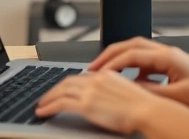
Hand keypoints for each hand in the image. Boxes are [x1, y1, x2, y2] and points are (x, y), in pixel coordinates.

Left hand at [34, 70, 163, 134]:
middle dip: (53, 89)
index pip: (80, 76)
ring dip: (47, 98)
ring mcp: (90, 91)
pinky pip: (60, 103)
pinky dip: (48, 107)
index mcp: (106, 75)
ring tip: (40, 106)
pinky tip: (43, 112)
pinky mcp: (86, 104)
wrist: (147, 110)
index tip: (61, 90)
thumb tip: (105, 101)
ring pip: (60, 91)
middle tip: (45, 97)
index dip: (67, 84)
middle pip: (67, 81)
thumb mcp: (126, 94)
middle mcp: (96, 79)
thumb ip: (112, 93)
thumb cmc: (143, 107)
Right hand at [89, 37, 188, 110]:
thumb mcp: (180, 95)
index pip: (132, 54)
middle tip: (93, 67)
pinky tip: (128, 81)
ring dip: (119, 59)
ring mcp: (167, 56)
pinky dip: (131, 66)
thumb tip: (132, 91)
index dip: (112, 64)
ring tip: (104, 72)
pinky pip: (144, 60)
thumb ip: (154, 92)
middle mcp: (165, 52)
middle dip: (109, 55)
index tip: (97, 73)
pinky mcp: (169, 62)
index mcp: (167, 56)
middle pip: (130, 45)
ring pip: (136, 50)